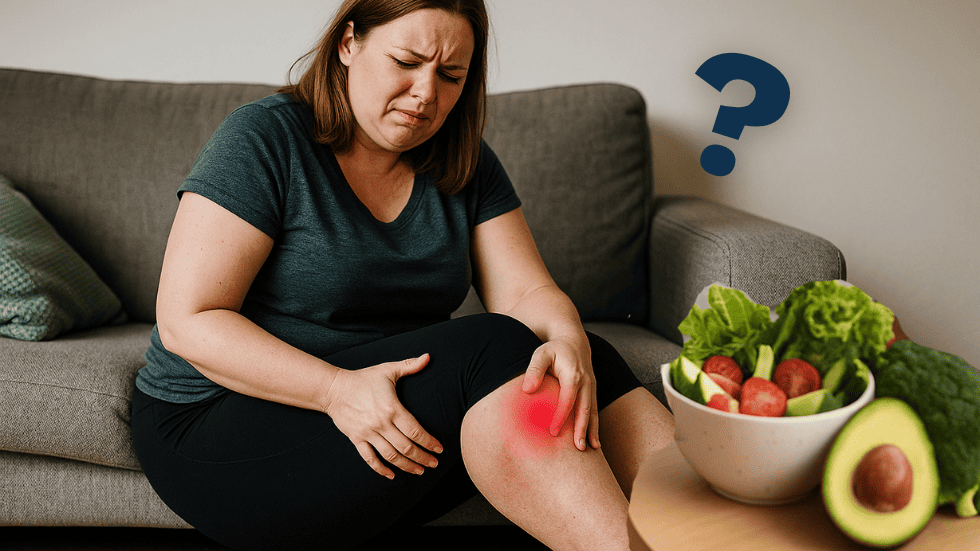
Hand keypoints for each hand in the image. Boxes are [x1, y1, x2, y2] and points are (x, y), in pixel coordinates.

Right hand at [323, 354, 442, 478]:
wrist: (334, 389)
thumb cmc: (363, 378)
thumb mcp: (388, 370)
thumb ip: (410, 365)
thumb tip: (428, 356)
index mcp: (392, 408)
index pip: (415, 431)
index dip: (429, 442)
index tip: (439, 450)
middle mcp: (381, 424)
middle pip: (406, 447)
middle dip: (422, 458)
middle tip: (433, 464)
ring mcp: (368, 433)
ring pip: (391, 456)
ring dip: (406, 466)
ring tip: (419, 471)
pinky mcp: (356, 439)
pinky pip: (370, 458)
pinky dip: (381, 469)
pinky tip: (391, 475)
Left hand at [521, 337, 598, 451]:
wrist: (574, 341)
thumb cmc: (554, 349)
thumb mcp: (541, 354)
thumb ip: (534, 370)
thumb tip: (527, 389)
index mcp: (573, 375)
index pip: (568, 399)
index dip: (561, 416)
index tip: (553, 432)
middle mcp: (586, 382)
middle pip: (585, 409)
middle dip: (582, 429)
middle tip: (579, 448)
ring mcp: (591, 387)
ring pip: (593, 412)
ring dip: (592, 430)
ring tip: (592, 449)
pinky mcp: (592, 391)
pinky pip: (594, 410)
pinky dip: (594, 425)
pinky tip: (595, 441)